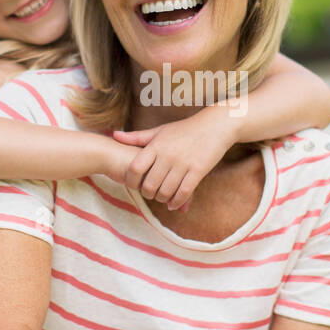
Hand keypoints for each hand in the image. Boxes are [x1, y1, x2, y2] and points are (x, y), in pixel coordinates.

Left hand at [112, 110, 236, 211]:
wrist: (214, 126)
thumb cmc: (185, 129)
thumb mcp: (160, 131)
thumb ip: (137, 137)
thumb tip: (114, 135)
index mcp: (156, 145)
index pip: (135, 168)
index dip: (130, 181)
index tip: (133, 185)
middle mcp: (168, 155)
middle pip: (149, 184)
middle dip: (147, 193)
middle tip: (149, 193)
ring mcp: (183, 164)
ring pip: (165, 191)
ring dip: (162, 199)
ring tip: (162, 198)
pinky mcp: (198, 171)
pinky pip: (183, 193)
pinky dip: (176, 202)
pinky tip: (173, 204)